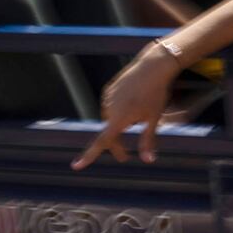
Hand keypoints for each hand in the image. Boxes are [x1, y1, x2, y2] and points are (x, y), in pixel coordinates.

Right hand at [73, 43, 182, 167]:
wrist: (152, 66)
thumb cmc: (156, 93)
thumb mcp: (154, 119)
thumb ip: (148, 141)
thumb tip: (148, 161)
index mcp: (119, 118)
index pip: (102, 142)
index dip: (89, 156)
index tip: (76, 166)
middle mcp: (109, 108)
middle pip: (108, 134)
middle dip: (116, 146)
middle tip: (125, 157)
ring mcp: (107, 97)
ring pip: (109, 120)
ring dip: (118, 128)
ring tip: (135, 123)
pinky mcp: (108, 89)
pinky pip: (110, 107)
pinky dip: (117, 114)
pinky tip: (131, 108)